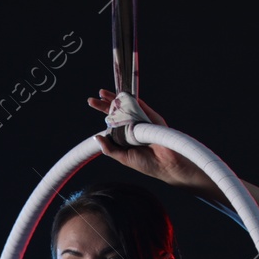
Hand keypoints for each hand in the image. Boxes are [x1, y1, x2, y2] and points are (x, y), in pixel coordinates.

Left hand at [86, 88, 210, 190]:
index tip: (92, 106)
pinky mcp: (152, 117)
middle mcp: (133, 127)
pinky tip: (122, 96)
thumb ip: (110, 148)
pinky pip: (141, 106)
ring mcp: (143, 121)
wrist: (166, 164)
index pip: (112, 123)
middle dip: (105, 104)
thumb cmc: (147, 163)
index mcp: (125, 137)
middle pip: (118, 112)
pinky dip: (132, 100)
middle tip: (92, 100)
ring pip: (127, 106)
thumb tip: (97, 137)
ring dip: (116, 99)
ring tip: (102, 94)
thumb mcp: (124, 157)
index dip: (103, 115)